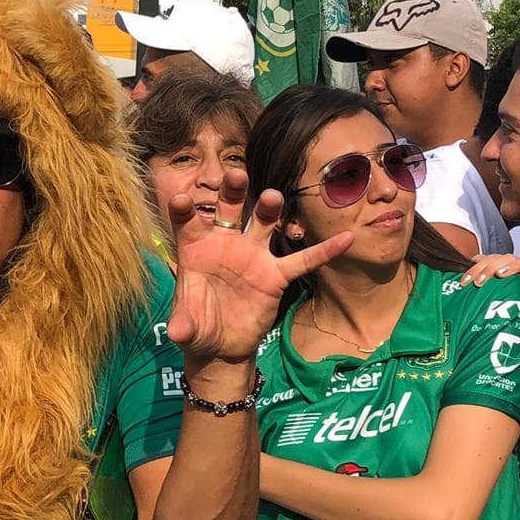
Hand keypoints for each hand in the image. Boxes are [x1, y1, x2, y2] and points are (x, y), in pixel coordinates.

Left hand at [168, 169, 351, 362]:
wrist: (222, 344)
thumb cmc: (198, 327)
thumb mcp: (187, 329)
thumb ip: (183, 325)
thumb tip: (175, 333)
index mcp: (196, 250)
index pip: (186, 223)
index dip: (183, 211)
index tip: (180, 200)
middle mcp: (225, 245)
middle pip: (229, 210)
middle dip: (232, 192)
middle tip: (236, 174)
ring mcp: (253, 256)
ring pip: (263, 224)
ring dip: (269, 209)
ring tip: (272, 197)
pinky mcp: (275, 275)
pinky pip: (303, 261)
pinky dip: (324, 251)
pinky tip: (345, 238)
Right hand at [460, 253, 519, 295]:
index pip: (519, 264)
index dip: (509, 267)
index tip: (499, 275)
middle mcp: (511, 261)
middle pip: (499, 260)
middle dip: (487, 270)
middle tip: (478, 283)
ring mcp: (499, 261)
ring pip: (487, 260)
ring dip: (475, 270)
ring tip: (466, 281)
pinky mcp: (489, 263)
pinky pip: (479, 261)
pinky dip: (471, 266)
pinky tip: (464, 273)